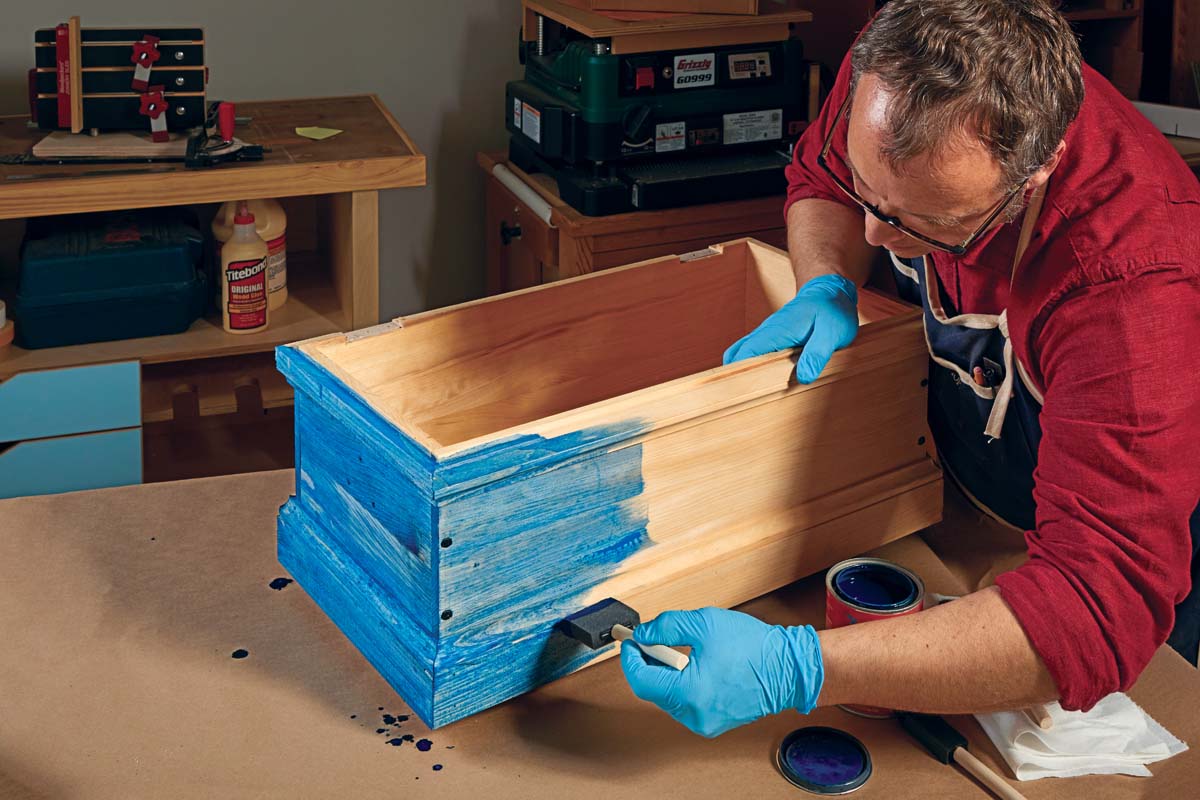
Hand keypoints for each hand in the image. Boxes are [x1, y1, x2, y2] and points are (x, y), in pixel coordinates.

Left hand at [620, 607, 823, 737]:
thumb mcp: (703, 624)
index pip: (641, 681)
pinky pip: (686, 702)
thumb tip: (644, 633)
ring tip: (679, 651)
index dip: (630, 659)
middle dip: (648, 663)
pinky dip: (682, 683)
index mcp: (689, 693)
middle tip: (652, 640)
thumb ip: (667, 627)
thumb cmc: (754, 647)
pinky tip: (693, 665)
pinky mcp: (714, 723)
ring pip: (668, 697)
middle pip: (653, 690)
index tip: (630, 642)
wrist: (789, 669)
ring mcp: (705, 723)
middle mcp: (694, 715)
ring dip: (666, 673)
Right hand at [722, 273, 858, 383]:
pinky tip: (769, 380)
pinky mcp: (773, 338)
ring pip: (743, 354)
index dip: (738, 373)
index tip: (740, 392)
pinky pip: (754, 353)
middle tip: (747, 398)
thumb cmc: (832, 310)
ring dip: (745, 372)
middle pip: (736, 355)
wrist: (829, 291)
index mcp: (777, 331)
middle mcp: (766, 332)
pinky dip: (754, 366)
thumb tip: (804, 377)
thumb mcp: (832, 332)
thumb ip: (817, 354)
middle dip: (735, 376)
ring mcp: (768, 334)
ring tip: (757, 394)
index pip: (745, 353)